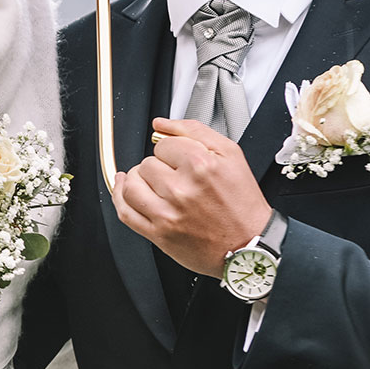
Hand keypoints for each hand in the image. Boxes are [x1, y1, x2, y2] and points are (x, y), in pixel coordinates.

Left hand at [112, 116, 272, 275]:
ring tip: (153, 183)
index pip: (163, 144)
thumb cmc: (242, 203)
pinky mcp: (158, 234)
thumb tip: (162, 124)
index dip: (172, 150)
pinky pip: (125, 212)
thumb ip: (194, 131)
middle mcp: (181, 190)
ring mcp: (167, 214)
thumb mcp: (231, 154)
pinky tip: (126, 189)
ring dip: (139, 180)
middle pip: (147, 164)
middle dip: (159, 167)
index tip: (180, 159)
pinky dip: (120, 197)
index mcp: (200, 166)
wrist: (249, 244)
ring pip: (131, 184)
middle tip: (176, 176)